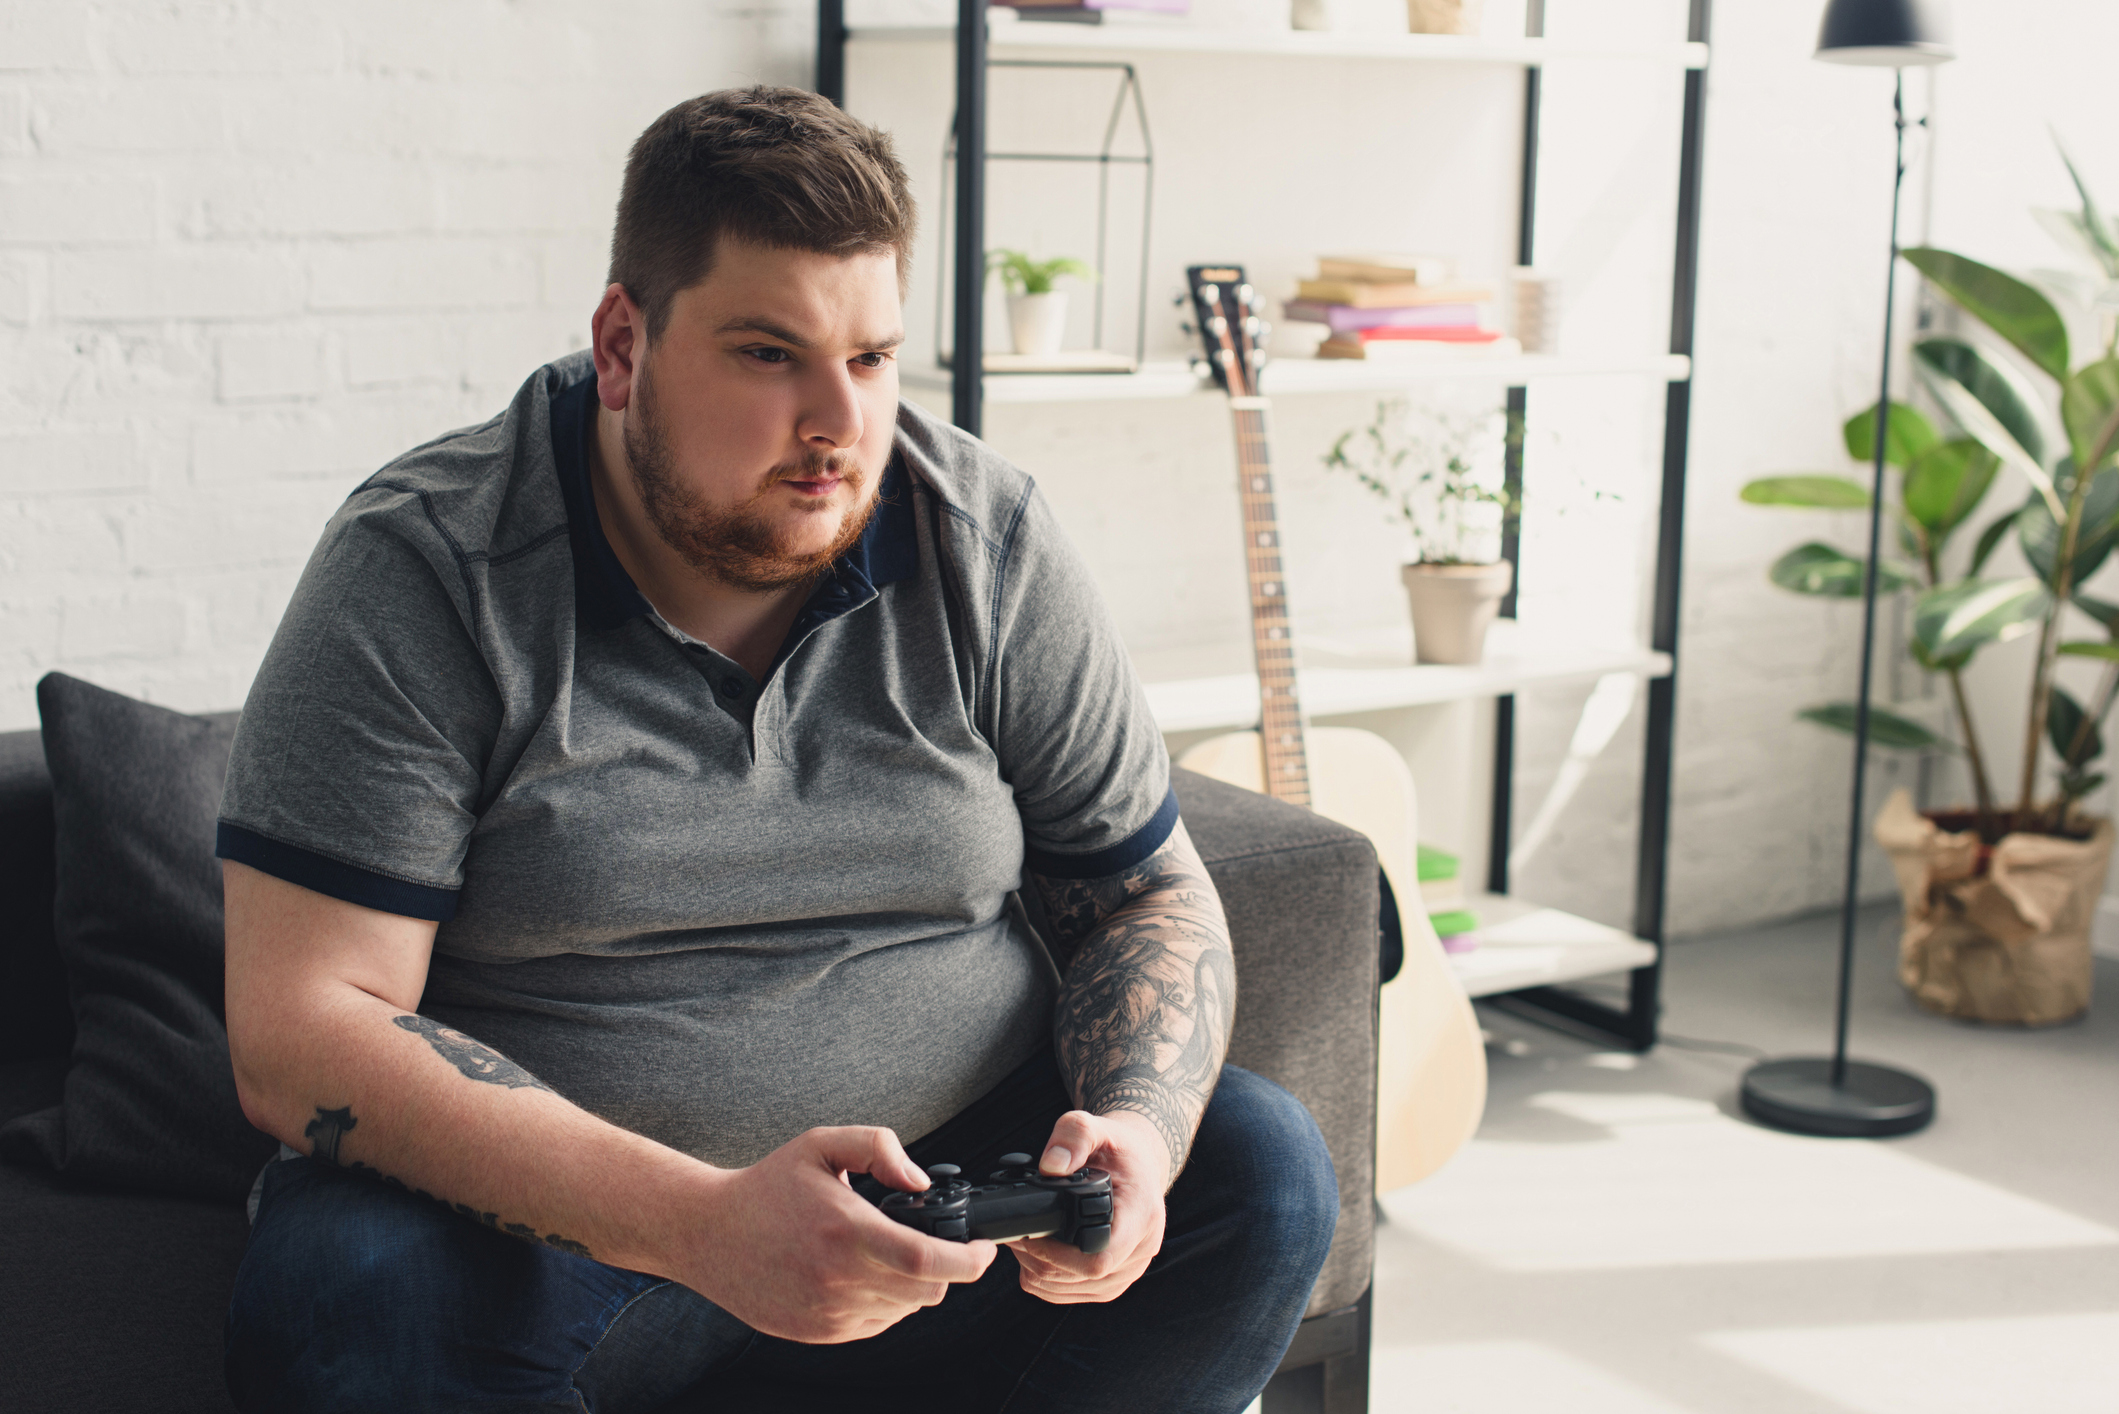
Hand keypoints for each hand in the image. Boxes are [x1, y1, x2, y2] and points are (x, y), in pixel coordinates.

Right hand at [679, 1126, 996, 1343]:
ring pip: (905, 1310)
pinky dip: (886, 1301)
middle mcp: (839, 1279)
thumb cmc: (767, 1187)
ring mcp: (829, 1312)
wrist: (707, 1233)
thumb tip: (918, 1180)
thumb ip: (878, 1147)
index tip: (985, 1249)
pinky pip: (878, 1324)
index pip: (926, 1259)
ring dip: (915, 1285)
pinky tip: (864, 1273)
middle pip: (926, 1290)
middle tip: (938, 1242)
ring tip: (890, 1252)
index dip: (968, 1260)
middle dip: (946, 1269)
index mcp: (845, 1231)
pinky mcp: (820, 1332)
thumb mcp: (821, 1144)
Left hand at [1010, 1109, 1170, 1304]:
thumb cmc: (1119, 1150)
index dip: (1057, 1254)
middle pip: (1079, 1278)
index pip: (1100, 1258)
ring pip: (1069, 1292)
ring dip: (1037, 1271)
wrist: (1139, 1167)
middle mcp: (1139, 1252)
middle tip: (1015, 1233)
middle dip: (1037, 1259)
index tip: (1031, 1233)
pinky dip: (1044, 1280)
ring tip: (1024, 1241)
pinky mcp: (1111, 1283)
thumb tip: (1050, 1166)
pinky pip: (1069, 1296)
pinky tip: (1035, 1256)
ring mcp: (1126, 1273)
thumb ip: (1074, 1136)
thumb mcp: (1099, 1128)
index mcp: (1141, 1216)